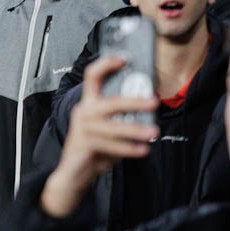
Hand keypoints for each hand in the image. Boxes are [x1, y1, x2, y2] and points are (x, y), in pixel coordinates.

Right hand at [41, 54, 156, 216]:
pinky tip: (143, 150)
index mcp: (88, 102)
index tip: (124, 59)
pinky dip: (130, 149)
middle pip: (111, 102)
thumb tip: (149, 103)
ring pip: (115, 127)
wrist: (75, 171)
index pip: (93, 75)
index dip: (106, 64)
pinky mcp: (86, 144)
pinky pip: (113, 146)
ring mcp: (83, 129)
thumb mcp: (107, 125)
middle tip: (154, 102)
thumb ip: (121, 115)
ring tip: (154, 132)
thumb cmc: (94, 146)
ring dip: (137, 130)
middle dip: (135, 102)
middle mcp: (84, 112)